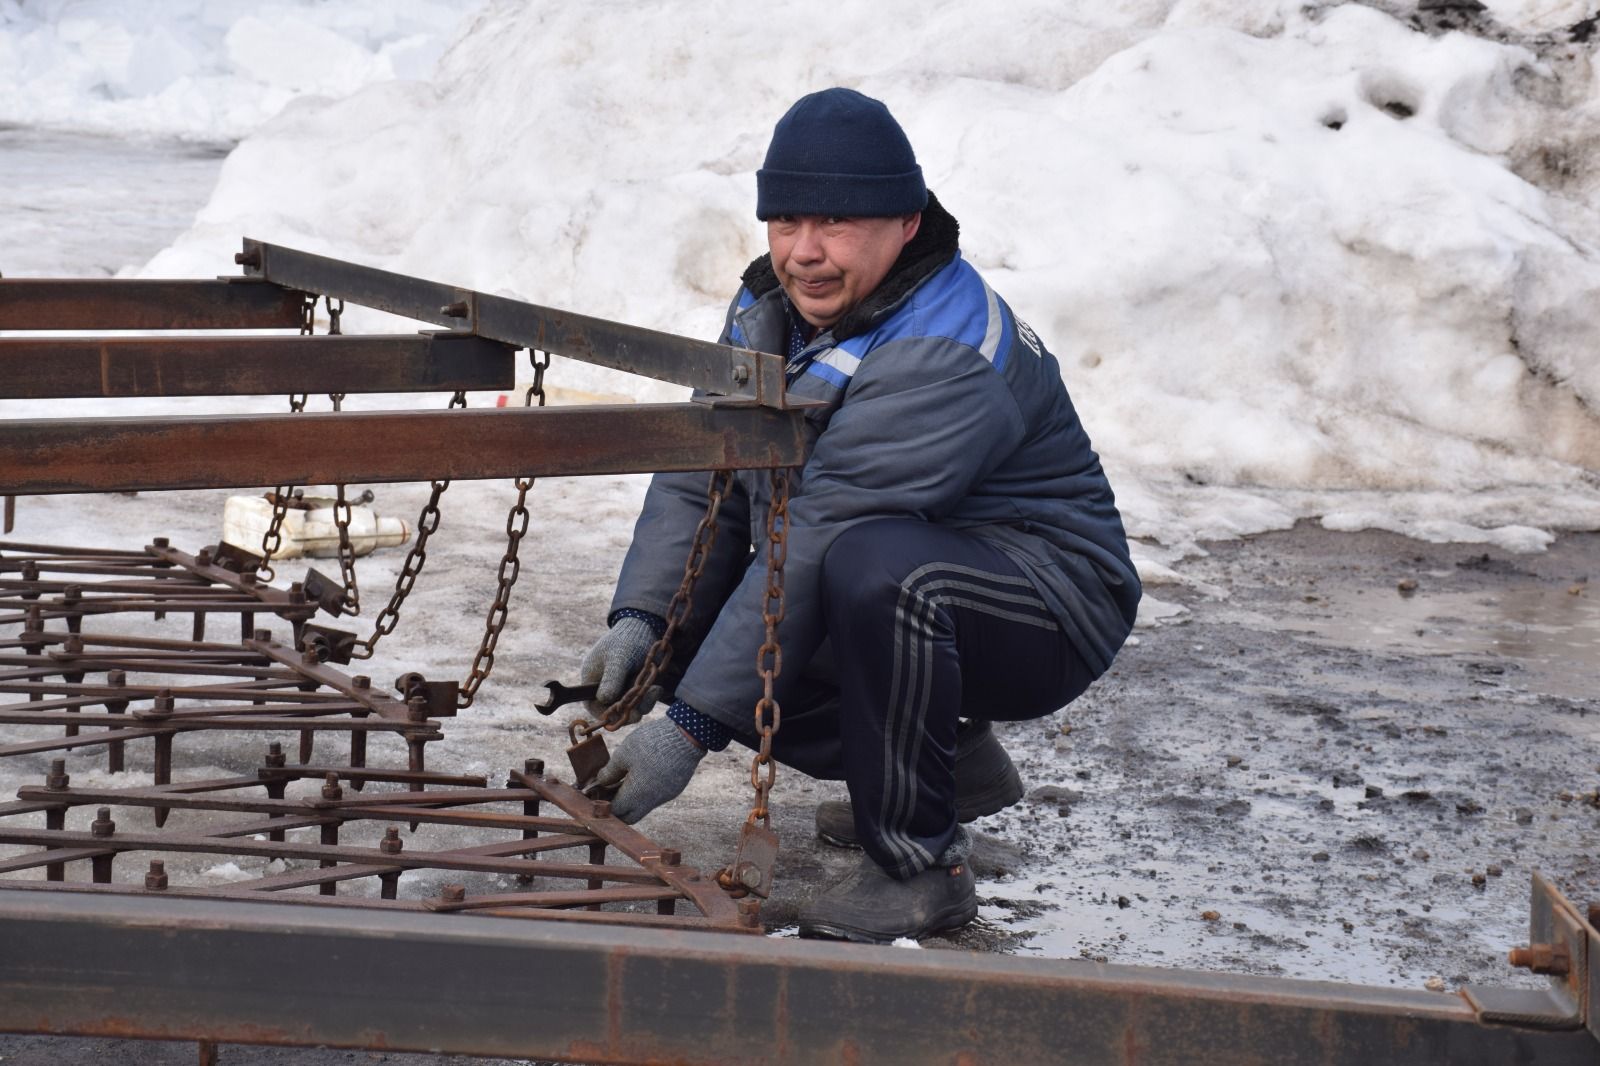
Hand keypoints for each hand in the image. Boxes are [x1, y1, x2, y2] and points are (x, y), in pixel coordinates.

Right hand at [578, 615, 661, 719]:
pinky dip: (649, 698)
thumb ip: (612, 679)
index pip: (593, 705)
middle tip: (640, 712)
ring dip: (642, 704)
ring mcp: (620, 687)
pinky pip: (640, 700)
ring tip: (654, 692)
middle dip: (628, 711)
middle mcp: (604, 686)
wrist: (644, 628)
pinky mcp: (634, 686)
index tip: (621, 716)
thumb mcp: (619, 658)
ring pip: (629, 707)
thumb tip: (604, 700)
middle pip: (613, 710)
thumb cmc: (626, 640)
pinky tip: (657, 689)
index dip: (606, 715)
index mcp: (591, 679)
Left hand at [591, 718, 705, 822]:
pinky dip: (646, 791)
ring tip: (625, 779)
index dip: (604, 804)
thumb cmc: (651, 743)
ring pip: (644, 806)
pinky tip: (644, 773)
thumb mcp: (624, 753)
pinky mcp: (674, 788)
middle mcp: (652, 801)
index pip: (615, 811)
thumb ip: (610, 771)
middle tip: (610, 792)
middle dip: (618, 808)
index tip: (598, 793)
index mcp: (636, 795)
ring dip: (633, 798)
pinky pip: (656, 796)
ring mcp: (665, 795)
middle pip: (630, 816)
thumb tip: (601, 781)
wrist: (686, 735)